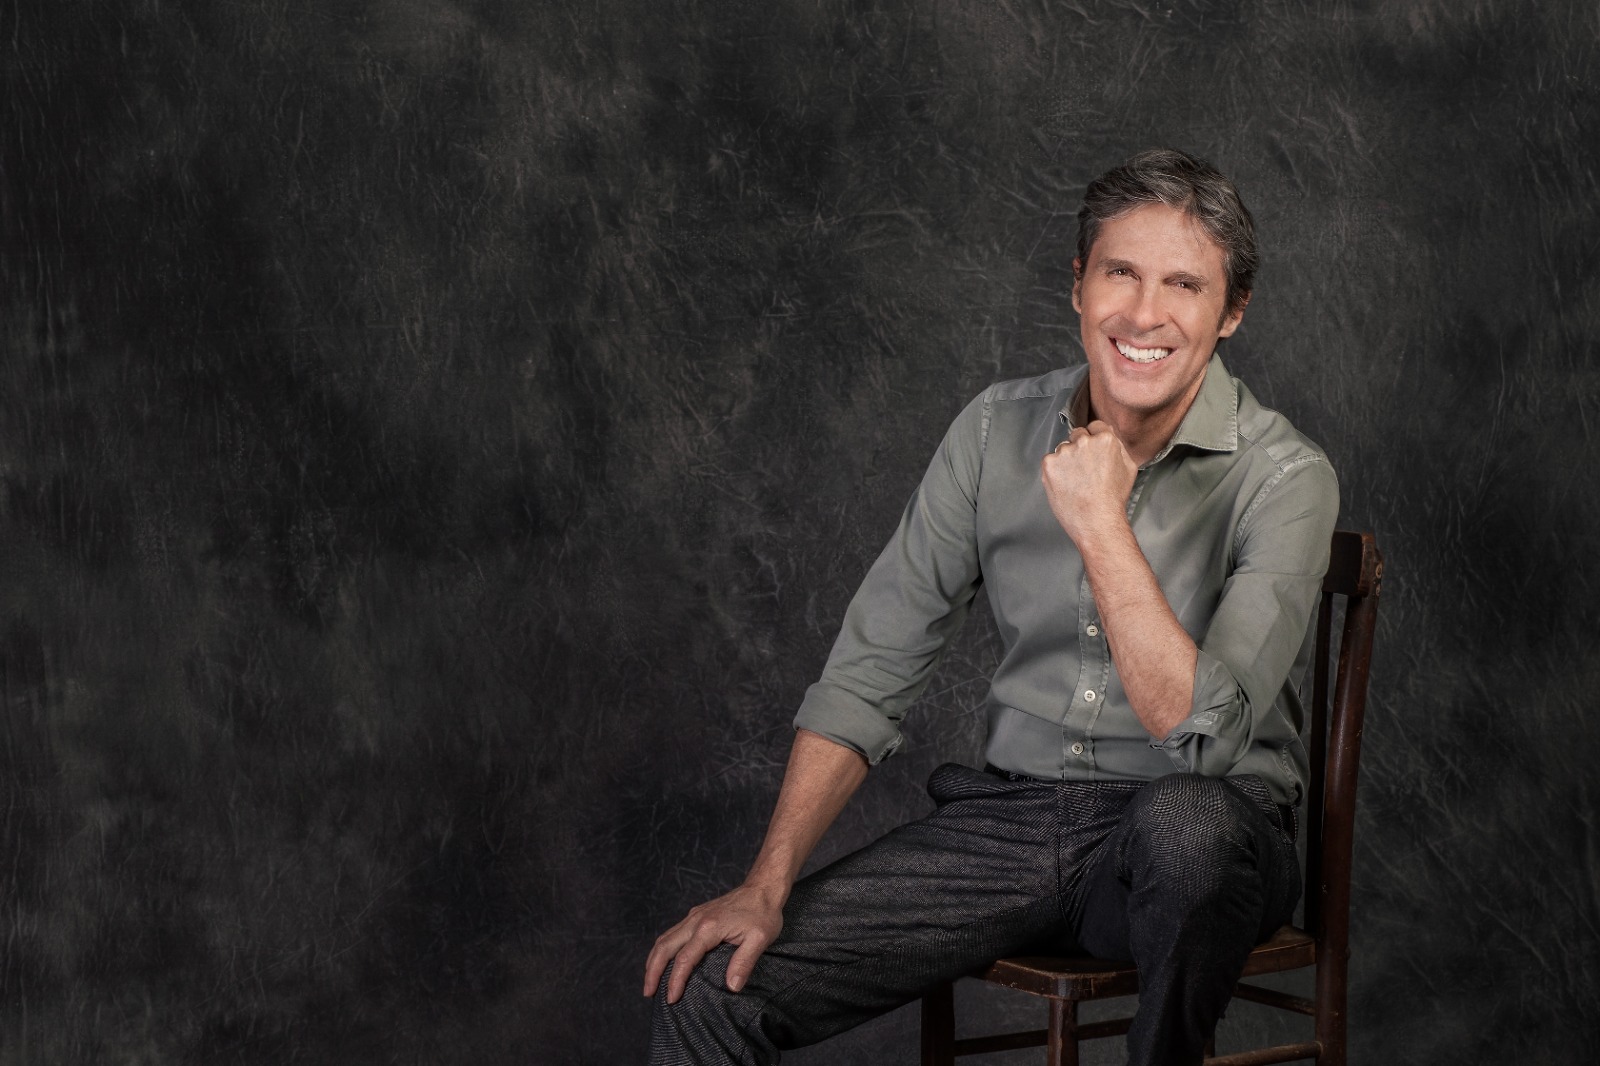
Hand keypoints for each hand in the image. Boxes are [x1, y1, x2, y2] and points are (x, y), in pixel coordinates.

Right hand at [643, 880, 785, 1003]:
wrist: (762, 888)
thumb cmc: (763, 913)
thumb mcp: (760, 940)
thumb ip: (743, 963)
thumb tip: (732, 987)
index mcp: (708, 928)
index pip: (684, 959)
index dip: (675, 981)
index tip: (671, 999)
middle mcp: (695, 921)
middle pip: (664, 947)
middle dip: (652, 971)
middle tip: (648, 993)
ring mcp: (694, 916)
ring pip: (665, 938)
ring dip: (654, 960)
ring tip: (650, 980)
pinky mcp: (696, 915)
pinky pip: (672, 933)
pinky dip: (663, 949)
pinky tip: (664, 960)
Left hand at [1040, 420, 1137, 545]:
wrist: (1096, 521)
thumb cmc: (1114, 498)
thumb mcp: (1129, 467)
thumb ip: (1118, 447)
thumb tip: (1108, 436)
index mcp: (1105, 438)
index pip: (1095, 426)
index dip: (1094, 440)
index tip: (1093, 453)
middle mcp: (1083, 441)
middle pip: (1077, 435)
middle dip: (1079, 448)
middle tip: (1084, 470)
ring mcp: (1064, 451)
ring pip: (1062, 449)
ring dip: (1066, 460)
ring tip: (1075, 482)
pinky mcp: (1049, 464)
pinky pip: (1050, 462)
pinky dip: (1055, 471)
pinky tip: (1065, 485)